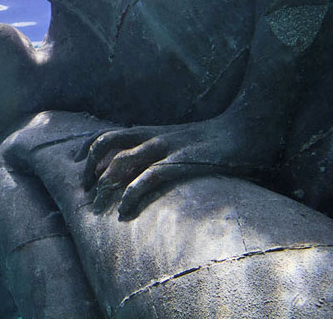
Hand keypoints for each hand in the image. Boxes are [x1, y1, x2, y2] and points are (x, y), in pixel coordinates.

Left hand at [80, 111, 279, 217]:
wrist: (255, 124)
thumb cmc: (223, 139)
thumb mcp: (186, 142)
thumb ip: (166, 152)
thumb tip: (150, 171)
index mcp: (154, 131)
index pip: (109, 134)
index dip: (88, 148)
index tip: (78, 166)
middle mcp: (156, 136)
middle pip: (108, 144)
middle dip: (91, 169)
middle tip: (84, 192)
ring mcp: (170, 147)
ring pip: (124, 161)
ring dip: (105, 183)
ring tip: (96, 205)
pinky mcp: (186, 161)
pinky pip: (152, 176)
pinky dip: (133, 192)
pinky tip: (124, 209)